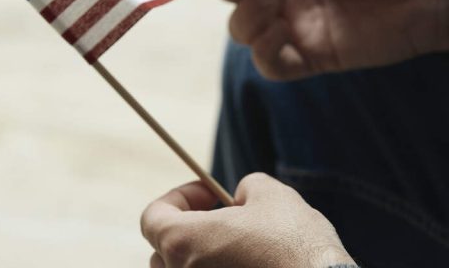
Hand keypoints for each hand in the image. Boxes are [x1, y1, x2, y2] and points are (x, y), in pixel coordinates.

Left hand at [140, 173, 354, 267]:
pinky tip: (255, 266)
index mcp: (183, 244)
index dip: (178, 198)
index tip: (208, 192)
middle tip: (227, 217)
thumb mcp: (271, 195)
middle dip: (191, 228)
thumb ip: (245, 187)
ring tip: (242, 246)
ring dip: (205, 256)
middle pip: (165, 250)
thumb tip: (241, 198)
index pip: (152, 218)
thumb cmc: (296, 246)